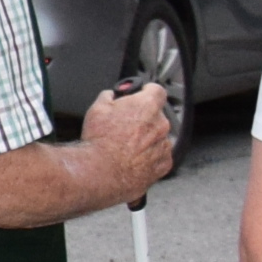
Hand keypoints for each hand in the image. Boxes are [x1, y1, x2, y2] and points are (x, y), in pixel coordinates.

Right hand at [79, 79, 177, 194]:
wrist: (99, 171)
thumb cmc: (99, 141)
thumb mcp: (97, 108)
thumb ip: (109, 97)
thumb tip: (111, 96)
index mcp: (147, 106)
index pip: (157, 91)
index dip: (148, 91)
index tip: (142, 94)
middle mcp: (160, 124)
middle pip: (157, 115)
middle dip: (143, 118)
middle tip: (125, 125)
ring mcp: (164, 145)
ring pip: (159, 137)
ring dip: (147, 139)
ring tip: (126, 146)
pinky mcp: (163, 165)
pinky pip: (161, 156)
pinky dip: (151, 157)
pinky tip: (133, 159)